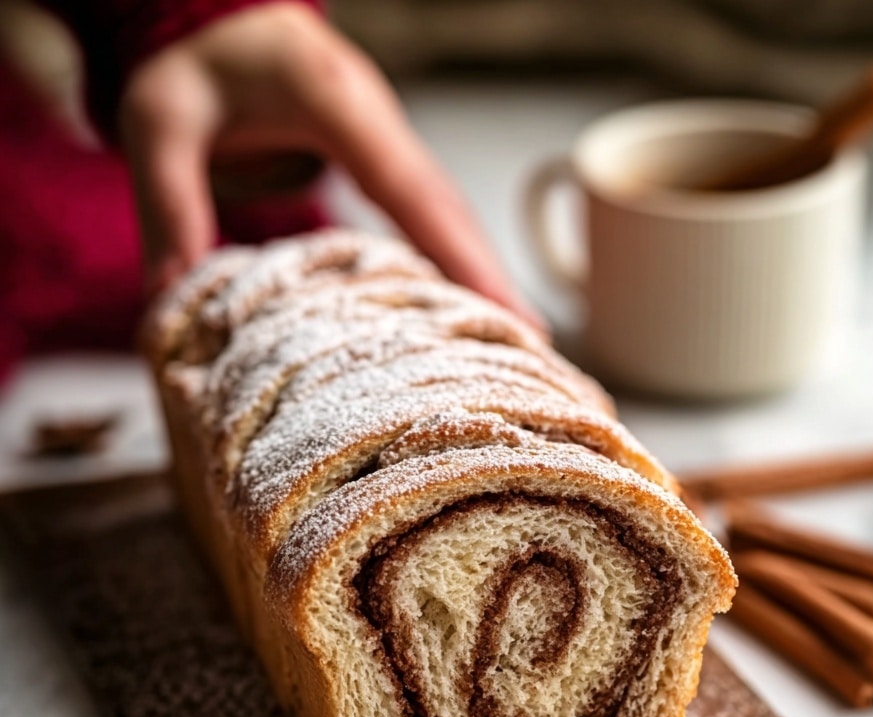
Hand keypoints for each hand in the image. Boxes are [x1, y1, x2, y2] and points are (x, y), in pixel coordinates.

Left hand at [119, 3, 537, 323]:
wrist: (213, 14)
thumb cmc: (192, 61)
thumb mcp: (158, 120)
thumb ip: (167, 202)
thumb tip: (172, 302)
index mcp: (337, 105)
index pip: (410, 189)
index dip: (459, 254)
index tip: (501, 310)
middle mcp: (380, 124)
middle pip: (450, 210)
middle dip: (493, 279)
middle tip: (536, 349)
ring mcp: (389, 142)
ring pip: (450, 215)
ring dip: (485, 276)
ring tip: (522, 345)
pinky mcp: (383, 164)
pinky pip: (430, 218)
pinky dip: (456, 265)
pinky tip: (470, 312)